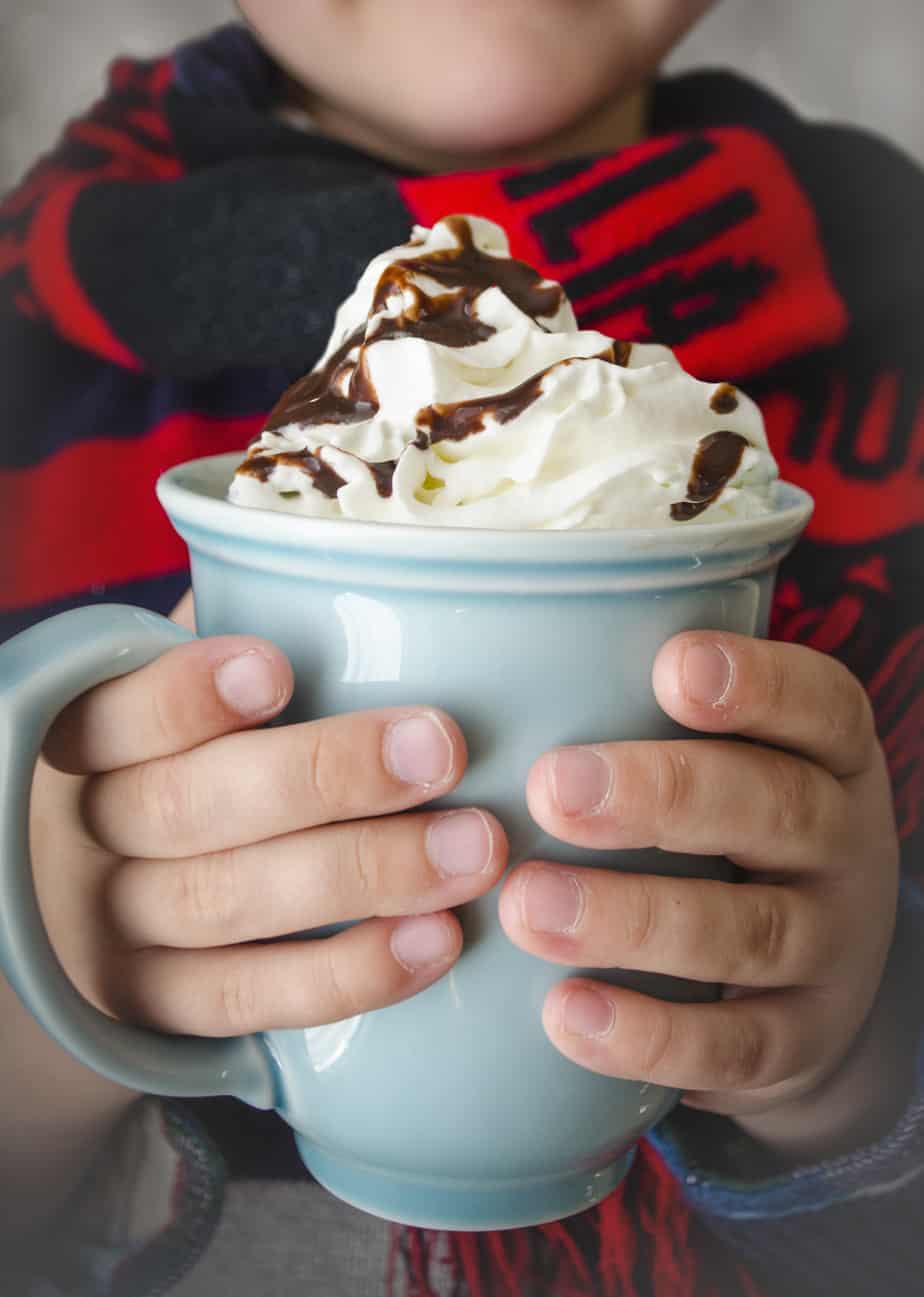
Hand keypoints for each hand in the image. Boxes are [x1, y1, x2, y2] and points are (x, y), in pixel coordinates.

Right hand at [34, 606, 506, 1035]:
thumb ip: (249, 621)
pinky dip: (344, 975)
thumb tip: (368, 546)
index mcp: (98, 736)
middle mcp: (96, 831)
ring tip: (475, 850)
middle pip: (189, 807)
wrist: (101, 900)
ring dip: (362, 875)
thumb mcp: (191, 685)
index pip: (121, 712)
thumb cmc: (191, 753)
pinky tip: (434, 942)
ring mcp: (123, 927)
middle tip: (441, 748)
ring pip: (226, 903)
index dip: (189, 692)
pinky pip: (247, 1000)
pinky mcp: (161, 1008)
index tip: (278, 666)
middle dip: (322, 777)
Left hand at [498, 632, 901, 1159]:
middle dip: (662, 795)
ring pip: (748, 930)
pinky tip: (566, 1015)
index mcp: (827, 754)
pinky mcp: (798, 1043)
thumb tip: (486, 652)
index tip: (669, 667)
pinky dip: (650, 1034)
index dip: (756, 683)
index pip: (818, 703)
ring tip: (527, 907)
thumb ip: (637, 710)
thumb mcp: (724, 760)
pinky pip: (734, 1047)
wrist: (809, 982)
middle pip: (776, 808)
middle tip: (552, 790)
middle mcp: (841, 843)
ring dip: (633, 918)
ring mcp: (830, 948)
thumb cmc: (726, 829)